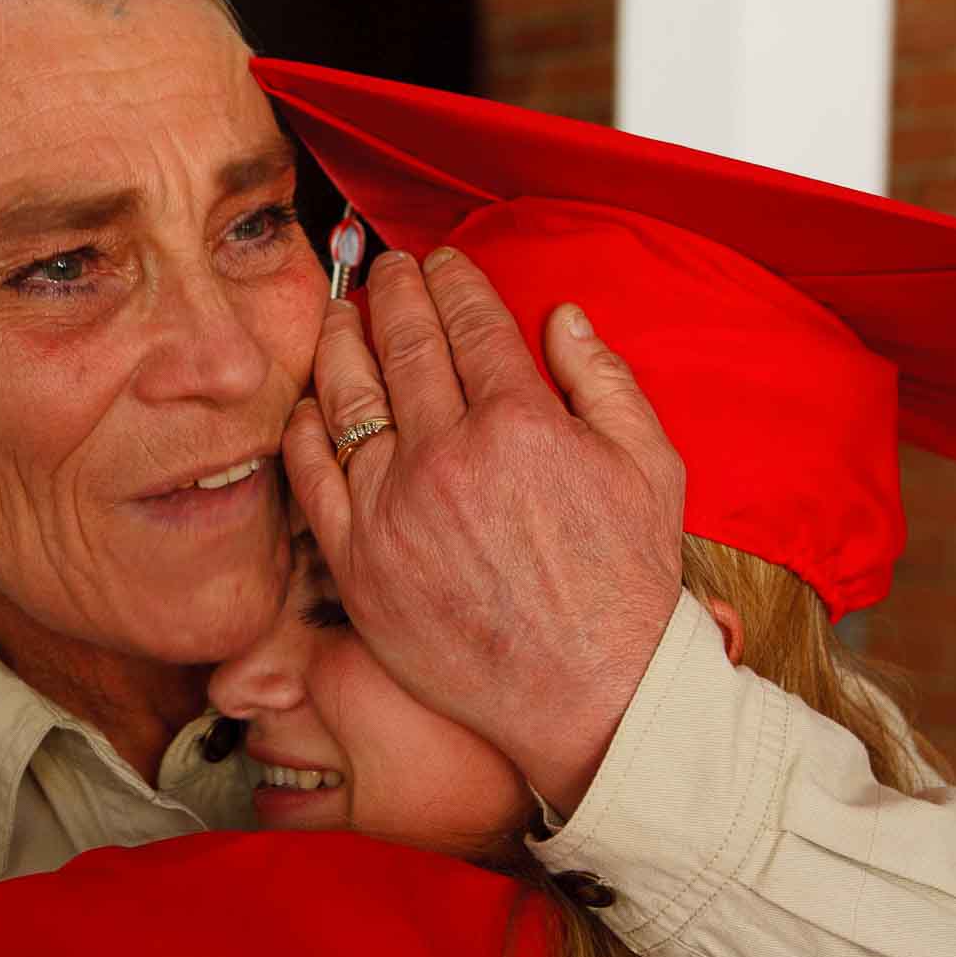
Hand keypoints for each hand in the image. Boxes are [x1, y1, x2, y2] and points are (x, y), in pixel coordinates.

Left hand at [283, 247, 684, 817]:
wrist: (590, 694)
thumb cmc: (626, 585)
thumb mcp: (650, 466)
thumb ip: (604, 379)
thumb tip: (561, 316)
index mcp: (520, 421)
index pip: (469, 322)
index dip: (452, 279)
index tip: (443, 262)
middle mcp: (446, 454)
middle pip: (402, 343)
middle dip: (392, 291)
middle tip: (387, 269)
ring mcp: (392, 507)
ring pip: (347, 397)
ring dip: (339, 342)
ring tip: (338, 316)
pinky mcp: (356, 560)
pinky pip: (312, 475)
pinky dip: (305, 428)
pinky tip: (310, 405)